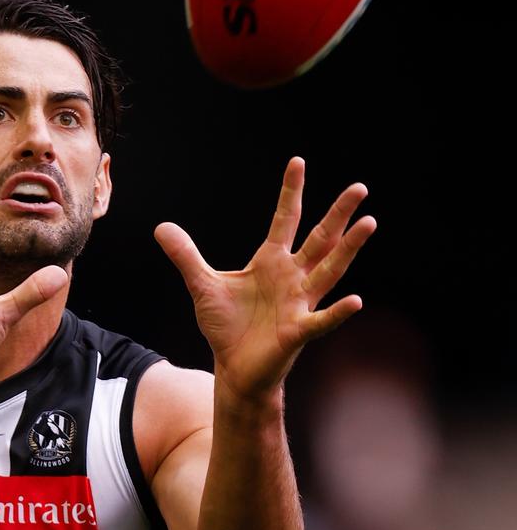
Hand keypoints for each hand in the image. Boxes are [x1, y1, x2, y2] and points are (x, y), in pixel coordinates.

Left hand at [154, 157, 375, 401]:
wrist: (233, 368)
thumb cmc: (226, 326)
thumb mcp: (201, 284)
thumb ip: (186, 255)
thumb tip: (161, 227)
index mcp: (270, 262)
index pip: (284, 219)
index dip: (290, 192)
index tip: (297, 162)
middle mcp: (291, 277)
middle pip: (319, 239)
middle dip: (338, 214)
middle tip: (360, 187)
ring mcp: (298, 303)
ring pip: (329, 270)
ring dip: (348, 248)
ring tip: (369, 223)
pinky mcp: (297, 331)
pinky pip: (320, 320)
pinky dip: (337, 312)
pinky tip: (355, 300)